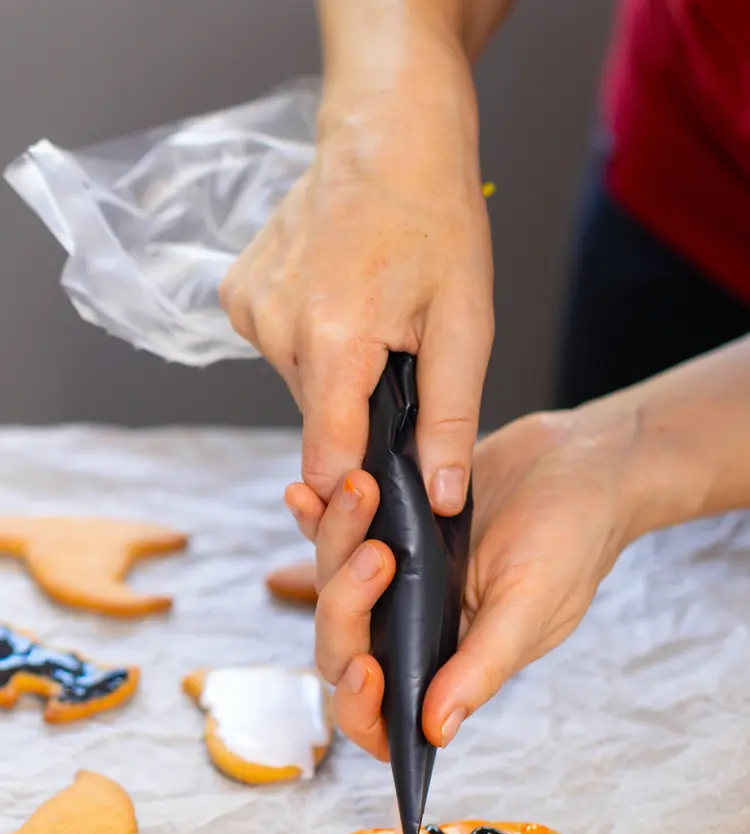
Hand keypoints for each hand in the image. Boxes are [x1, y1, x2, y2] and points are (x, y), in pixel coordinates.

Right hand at [220, 75, 492, 512]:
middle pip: (318, 423)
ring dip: (338, 374)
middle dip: (360, 413)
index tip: (385, 476)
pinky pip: (281, 349)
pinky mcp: (238, 294)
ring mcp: (249, 308)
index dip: (358, 483)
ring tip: (372, 317)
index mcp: (333, 339)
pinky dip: (313, 342)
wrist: (389, 138)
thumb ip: (449, 421)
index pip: (325, 462)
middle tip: (399, 357)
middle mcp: (274, 327)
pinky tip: (339, 299)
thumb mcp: (465, 326)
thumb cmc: (435, 222)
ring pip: (301, 386)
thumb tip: (440, 497)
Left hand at [287, 403, 645, 757]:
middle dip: (344, 606)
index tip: (367, 668)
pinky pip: (336, 533)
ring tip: (366, 492)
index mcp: (452, 661)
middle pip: (343, 646)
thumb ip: (483, 666)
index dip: (360, 708)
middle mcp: (417, 628)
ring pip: (330, 583)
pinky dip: (315, 517)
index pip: (385, 715)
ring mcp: (398, 579)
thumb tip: (436, 732)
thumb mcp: (533, 603)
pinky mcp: (388, 527)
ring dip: (333, 544)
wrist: (578, 458)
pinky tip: (303, 494)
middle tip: (382, 554)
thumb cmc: (573, 536)